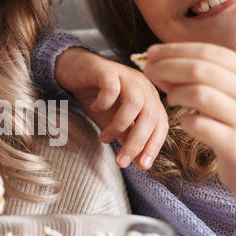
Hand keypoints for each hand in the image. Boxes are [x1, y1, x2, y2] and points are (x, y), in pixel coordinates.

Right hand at [55, 47, 167, 169]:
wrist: (74, 71)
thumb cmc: (97, 97)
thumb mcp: (114, 123)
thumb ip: (128, 138)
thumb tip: (140, 162)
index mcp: (150, 99)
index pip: (161, 124)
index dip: (154, 146)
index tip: (142, 166)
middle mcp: (143, 86)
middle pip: (150, 116)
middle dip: (137, 142)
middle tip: (121, 162)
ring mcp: (126, 75)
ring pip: (135, 103)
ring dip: (120, 125)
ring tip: (104, 137)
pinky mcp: (107, 69)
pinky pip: (112, 87)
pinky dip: (104, 102)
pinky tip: (95, 107)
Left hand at [141, 42, 235, 193]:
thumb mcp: (235, 96)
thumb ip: (205, 78)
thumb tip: (160, 62)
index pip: (209, 51)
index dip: (176, 50)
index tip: (151, 53)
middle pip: (200, 69)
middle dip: (168, 68)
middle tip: (149, 73)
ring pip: (200, 94)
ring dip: (176, 93)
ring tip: (169, 99)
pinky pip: (201, 125)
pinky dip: (186, 121)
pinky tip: (185, 123)